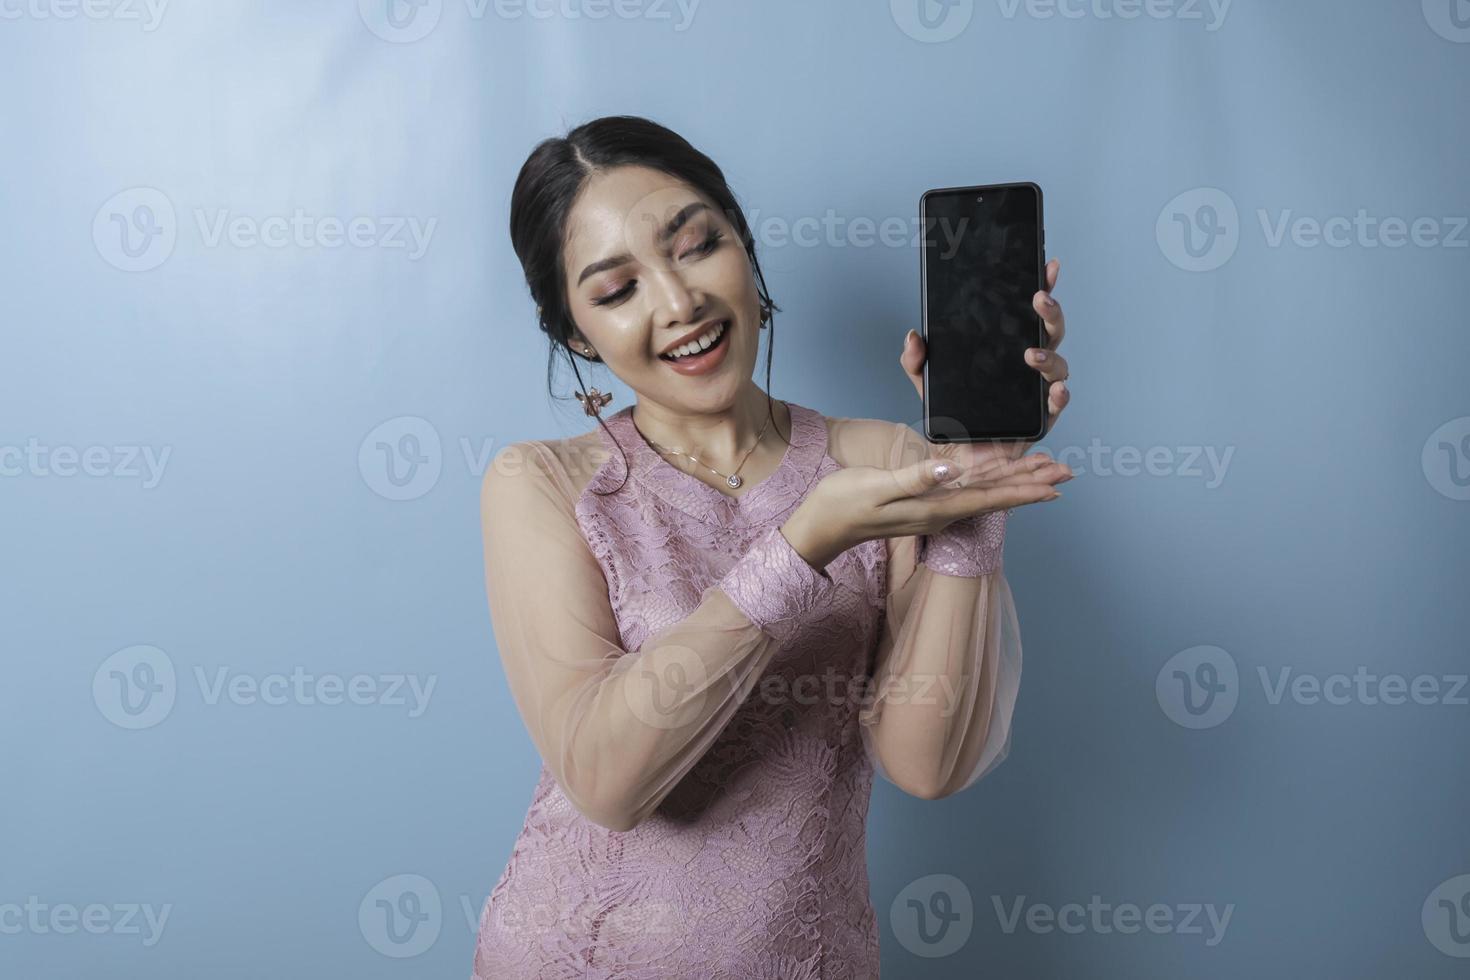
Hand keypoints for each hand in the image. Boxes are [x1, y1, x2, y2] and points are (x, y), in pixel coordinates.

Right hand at [784, 448, 1069, 567]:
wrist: (820, 527)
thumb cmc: (843, 504)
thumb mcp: (876, 488)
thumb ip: (914, 478)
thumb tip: (949, 470)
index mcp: (934, 508)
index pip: (989, 498)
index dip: (1023, 490)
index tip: (1055, 485)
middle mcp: (940, 511)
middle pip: (995, 496)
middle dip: (1031, 483)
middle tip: (1067, 473)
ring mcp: (932, 508)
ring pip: (984, 493)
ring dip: (1015, 481)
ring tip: (1045, 471)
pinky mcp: (922, 501)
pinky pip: (966, 490)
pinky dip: (990, 480)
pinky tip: (1000, 475)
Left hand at [899, 256, 1072, 473]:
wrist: (953, 456)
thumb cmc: (950, 414)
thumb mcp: (925, 382)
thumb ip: (915, 360)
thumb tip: (913, 335)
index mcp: (1009, 348)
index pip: (1029, 313)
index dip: (1042, 287)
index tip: (1047, 265)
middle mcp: (1030, 366)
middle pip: (1052, 332)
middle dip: (1050, 313)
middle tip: (1039, 299)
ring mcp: (1038, 392)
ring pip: (1059, 367)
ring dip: (1050, 357)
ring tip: (1031, 354)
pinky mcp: (1040, 420)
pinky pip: (1057, 407)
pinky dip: (1061, 397)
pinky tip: (1056, 390)